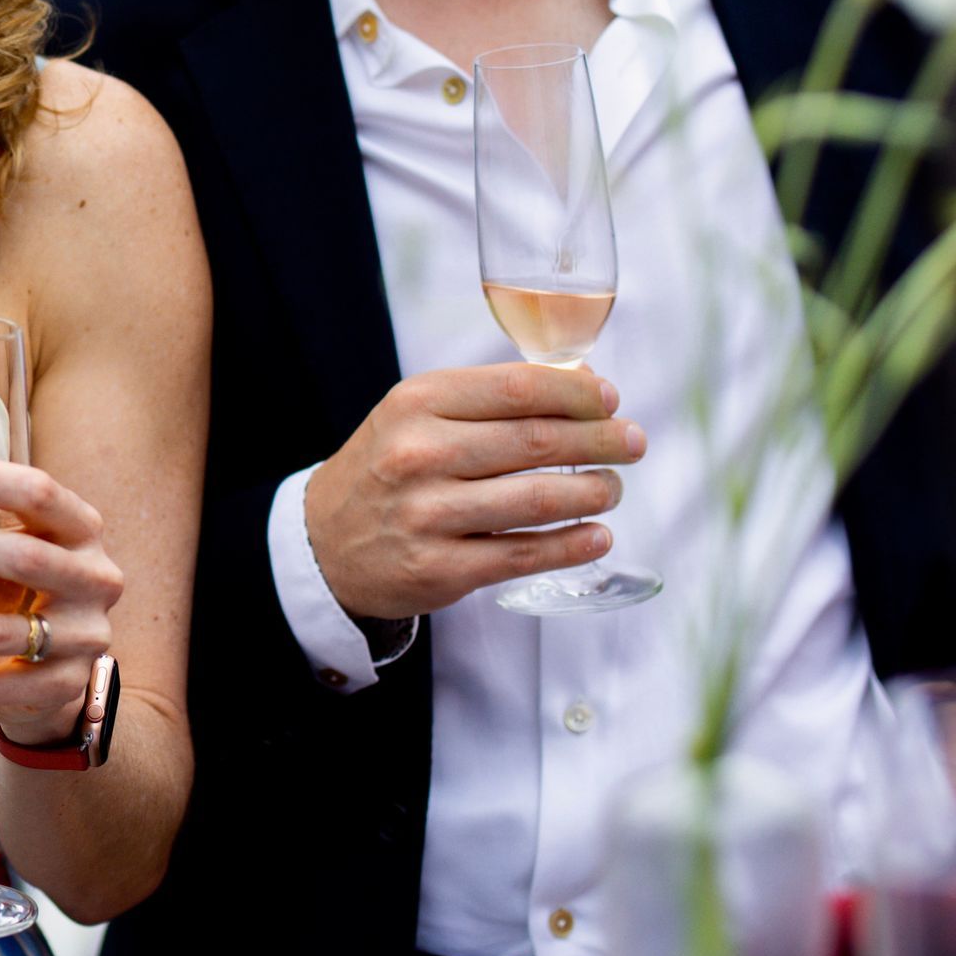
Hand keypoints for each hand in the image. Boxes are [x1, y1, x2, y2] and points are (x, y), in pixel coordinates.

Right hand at [304, 364, 646, 621]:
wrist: (323, 543)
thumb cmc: (387, 470)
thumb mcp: (416, 416)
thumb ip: (488, 400)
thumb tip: (582, 387)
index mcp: (417, 403)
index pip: (517, 388)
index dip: (576, 393)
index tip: (610, 399)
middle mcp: (420, 454)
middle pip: (536, 441)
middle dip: (600, 440)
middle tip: (632, 442)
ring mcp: (429, 514)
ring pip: (538, 499)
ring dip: (593, 492)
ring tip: (613, 489)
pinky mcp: (441, 568)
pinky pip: (525, 555)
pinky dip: (572, 545)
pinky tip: (596, 536)